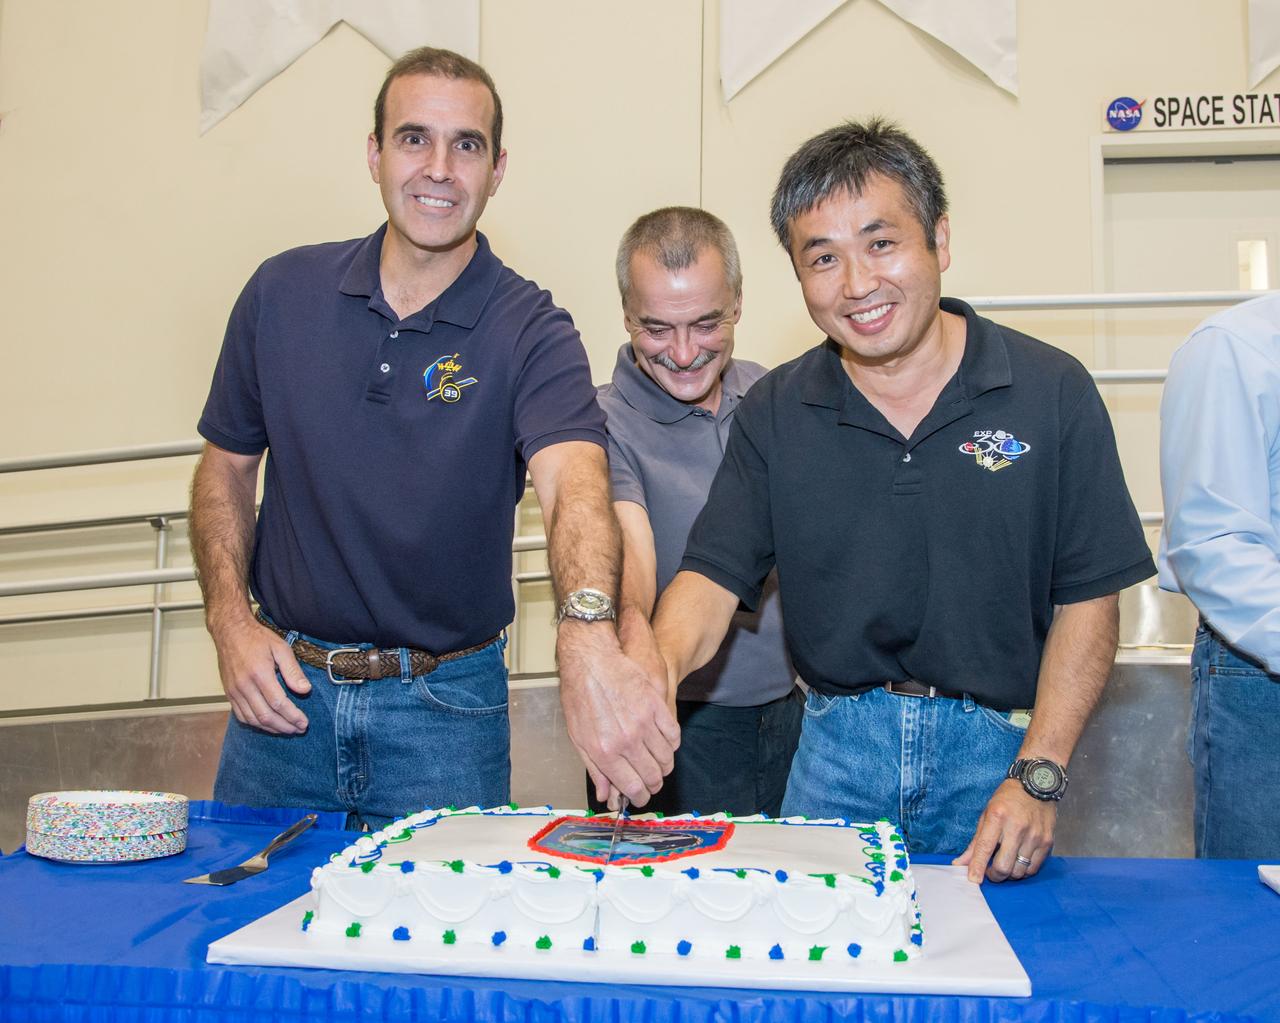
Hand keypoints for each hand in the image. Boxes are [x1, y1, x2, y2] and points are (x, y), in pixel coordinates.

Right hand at [210, 614, 310, 733]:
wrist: (230, 632)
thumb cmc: (257, 638)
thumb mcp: (281, 648)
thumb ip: (293, 671)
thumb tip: (305, 690)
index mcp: (259, 674)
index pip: (278, 703)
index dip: (292, 716)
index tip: (304, 723)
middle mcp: (244, 685)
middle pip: (265, 716)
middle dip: (285, 726)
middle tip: (299, 729)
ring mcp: (234, 691)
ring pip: (253, 719)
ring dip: (271, 728)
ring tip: (287, 729)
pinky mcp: (229, 693)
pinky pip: (241, 715)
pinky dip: (256, 724)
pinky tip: (268, 724)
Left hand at [557, 620, 679, 807]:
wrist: (592, 661)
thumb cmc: (580, 696)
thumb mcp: (578, 737)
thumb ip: (595, 768)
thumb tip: (606, 795)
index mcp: (605, 752)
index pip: (633, 787)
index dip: (641, 797)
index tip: (642, 796)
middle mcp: (627, 740)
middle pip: (653, 775)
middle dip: (654, 783)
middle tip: (653, 781)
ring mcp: (644, 722)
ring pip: (667, 757)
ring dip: (665, 765)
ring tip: (659, 763)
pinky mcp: (657, 705)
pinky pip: (674, 734)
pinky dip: (672, 743)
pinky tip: (665, 742)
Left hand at [952, 779, 1055, 882]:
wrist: (1037, 785)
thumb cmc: (1008, 800)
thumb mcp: (987, 814)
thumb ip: (975, 842)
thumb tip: (961, 863)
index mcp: (997, 817)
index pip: (984, 848)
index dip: (977, 867)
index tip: (973, 880)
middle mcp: (1017, 827)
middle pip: (1003, 866)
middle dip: (994, 875)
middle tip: (990, 872)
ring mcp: (1035, 836)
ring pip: (1019, 871)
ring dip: (1009, 874)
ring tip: (1005, 864)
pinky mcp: (1048, 842)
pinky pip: (1034, 868)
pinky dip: (1023, 870)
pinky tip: (1018, 861)